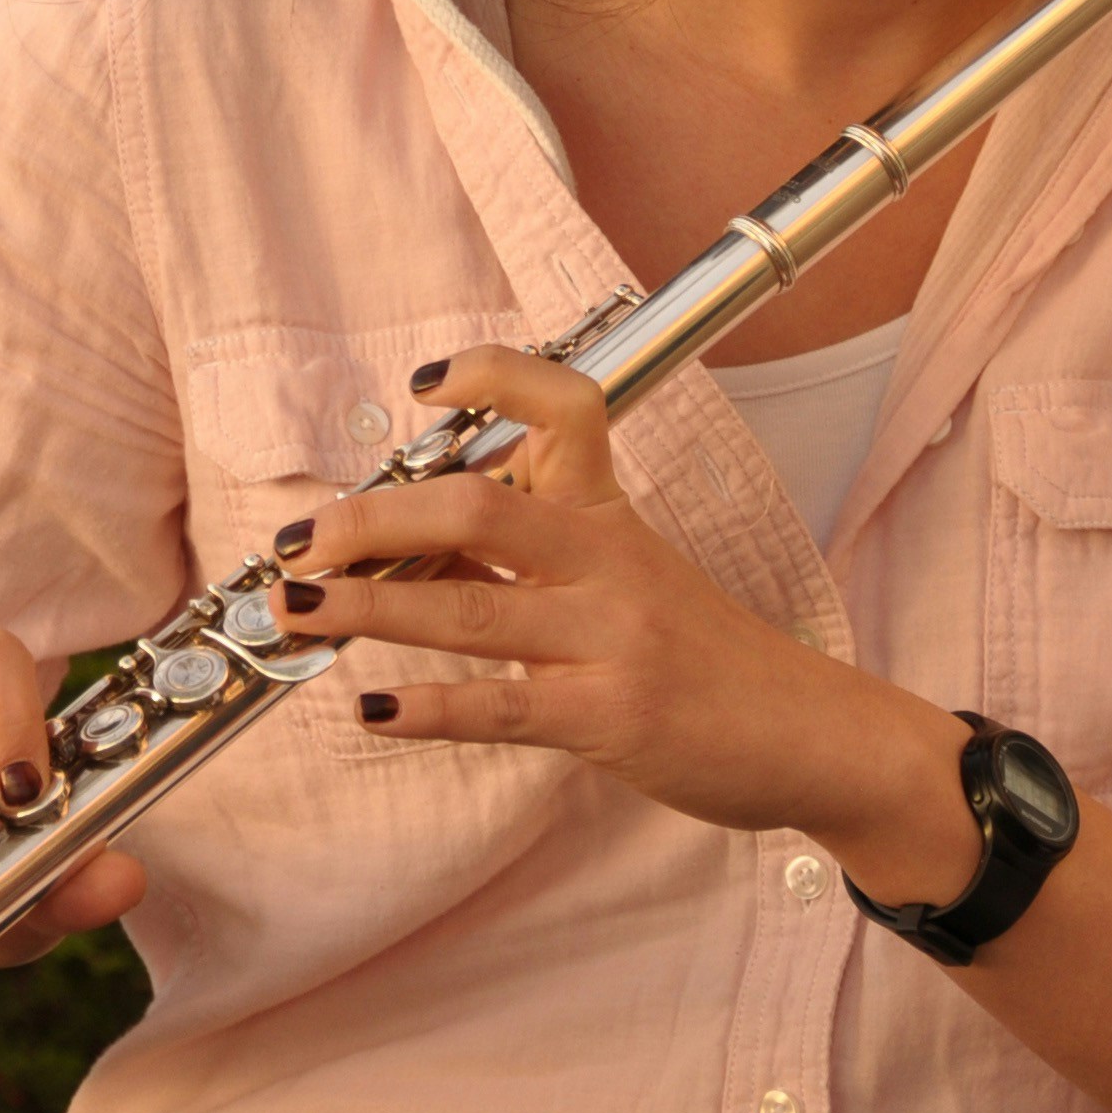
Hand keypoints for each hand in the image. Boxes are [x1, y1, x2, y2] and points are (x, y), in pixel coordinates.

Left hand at [273, 345, 982, 899]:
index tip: (425, 383)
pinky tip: (371, 710)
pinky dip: (426, 708)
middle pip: (475, 510)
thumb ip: (531, 561)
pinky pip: (501, 706)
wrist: (813, 735)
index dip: (495, 377)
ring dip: (366, 610)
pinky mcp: (612, 717)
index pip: (564, 406)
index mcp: (612, 515)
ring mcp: (611, 640)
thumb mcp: (630, 582)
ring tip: (298, 613)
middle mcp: (609, 563)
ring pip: (467, 609)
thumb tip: (405, 554)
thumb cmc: (709, 658)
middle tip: (301, 542)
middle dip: (369, 522)